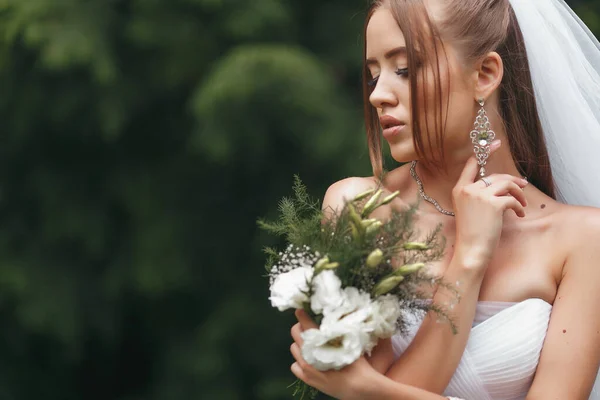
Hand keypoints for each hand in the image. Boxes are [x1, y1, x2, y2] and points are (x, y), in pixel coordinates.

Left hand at [290, 310, 378, 399]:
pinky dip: (299, 360)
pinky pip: (294, 366)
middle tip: (309, 326)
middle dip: (301, 328)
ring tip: (311, 343)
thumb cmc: (357, 364)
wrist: (359, 388)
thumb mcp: (350, 343)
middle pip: (296, 334)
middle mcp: (309, 355)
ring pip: (294, 349)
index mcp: (320, 344)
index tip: (299, 310)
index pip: (306, 326)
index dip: (302, 316)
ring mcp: (306, 368)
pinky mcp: (307, 379)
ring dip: (300, 343)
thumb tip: (333, 320)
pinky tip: (309, 359)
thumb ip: (339, 331)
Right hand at [452, 140, 528, 270]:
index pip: (472, 164)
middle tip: (523, 186)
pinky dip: (519, 207)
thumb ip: (478, 196)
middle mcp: (468, 189)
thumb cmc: (471, 234)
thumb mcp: (469, 211)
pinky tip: (518, 215)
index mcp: (459, 190)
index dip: (485, 152)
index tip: (496, 143)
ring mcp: (480, 196)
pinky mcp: (493, 204)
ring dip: (518, 193)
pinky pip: (512, 199)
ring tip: (522, 205)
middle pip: (495, 176)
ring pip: (506, 184)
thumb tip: (500, 186)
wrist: (471, 250)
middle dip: (512, 181)